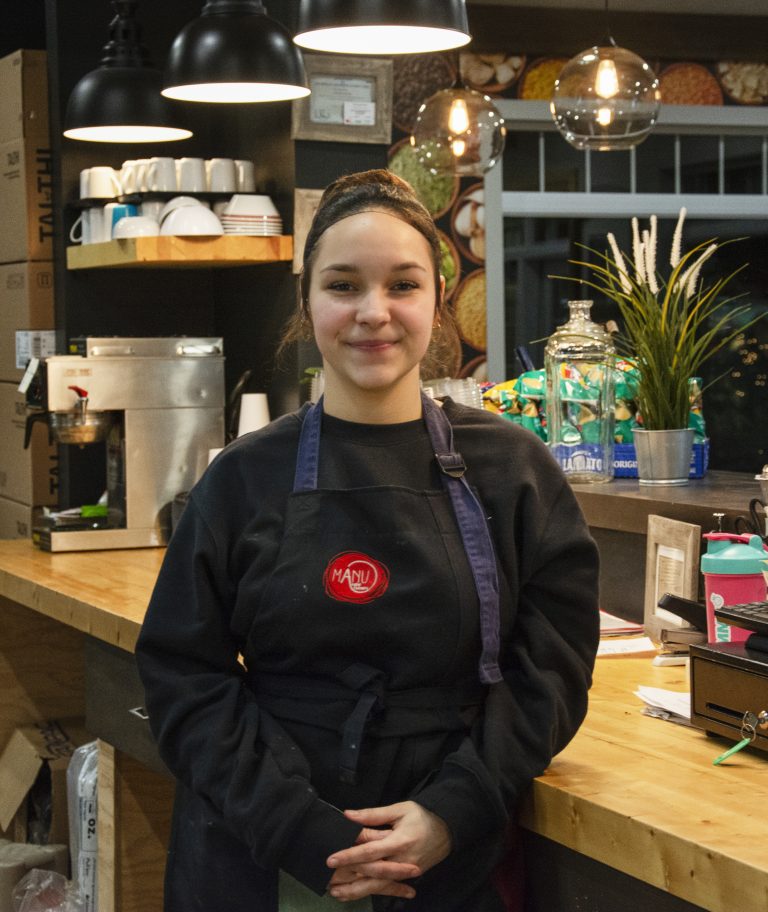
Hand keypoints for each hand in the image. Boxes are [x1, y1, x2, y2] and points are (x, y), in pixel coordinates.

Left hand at [326, 801, 451, 901]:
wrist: (448, 830)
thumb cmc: (421, 816)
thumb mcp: (399, 809)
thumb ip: (373, 814)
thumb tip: (349, 815)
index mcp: (397, 841)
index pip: (369, 851)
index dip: (349, 856)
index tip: (331, 859)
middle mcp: (401, 860)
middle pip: (371, 873)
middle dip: (348, 878)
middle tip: (327, 881)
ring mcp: (405, 872)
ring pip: (378, 886)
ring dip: (356, 891)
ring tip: (337, 893)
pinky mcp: (409, 877)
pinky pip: (387, 887)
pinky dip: (371, 892)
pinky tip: (357, 894)